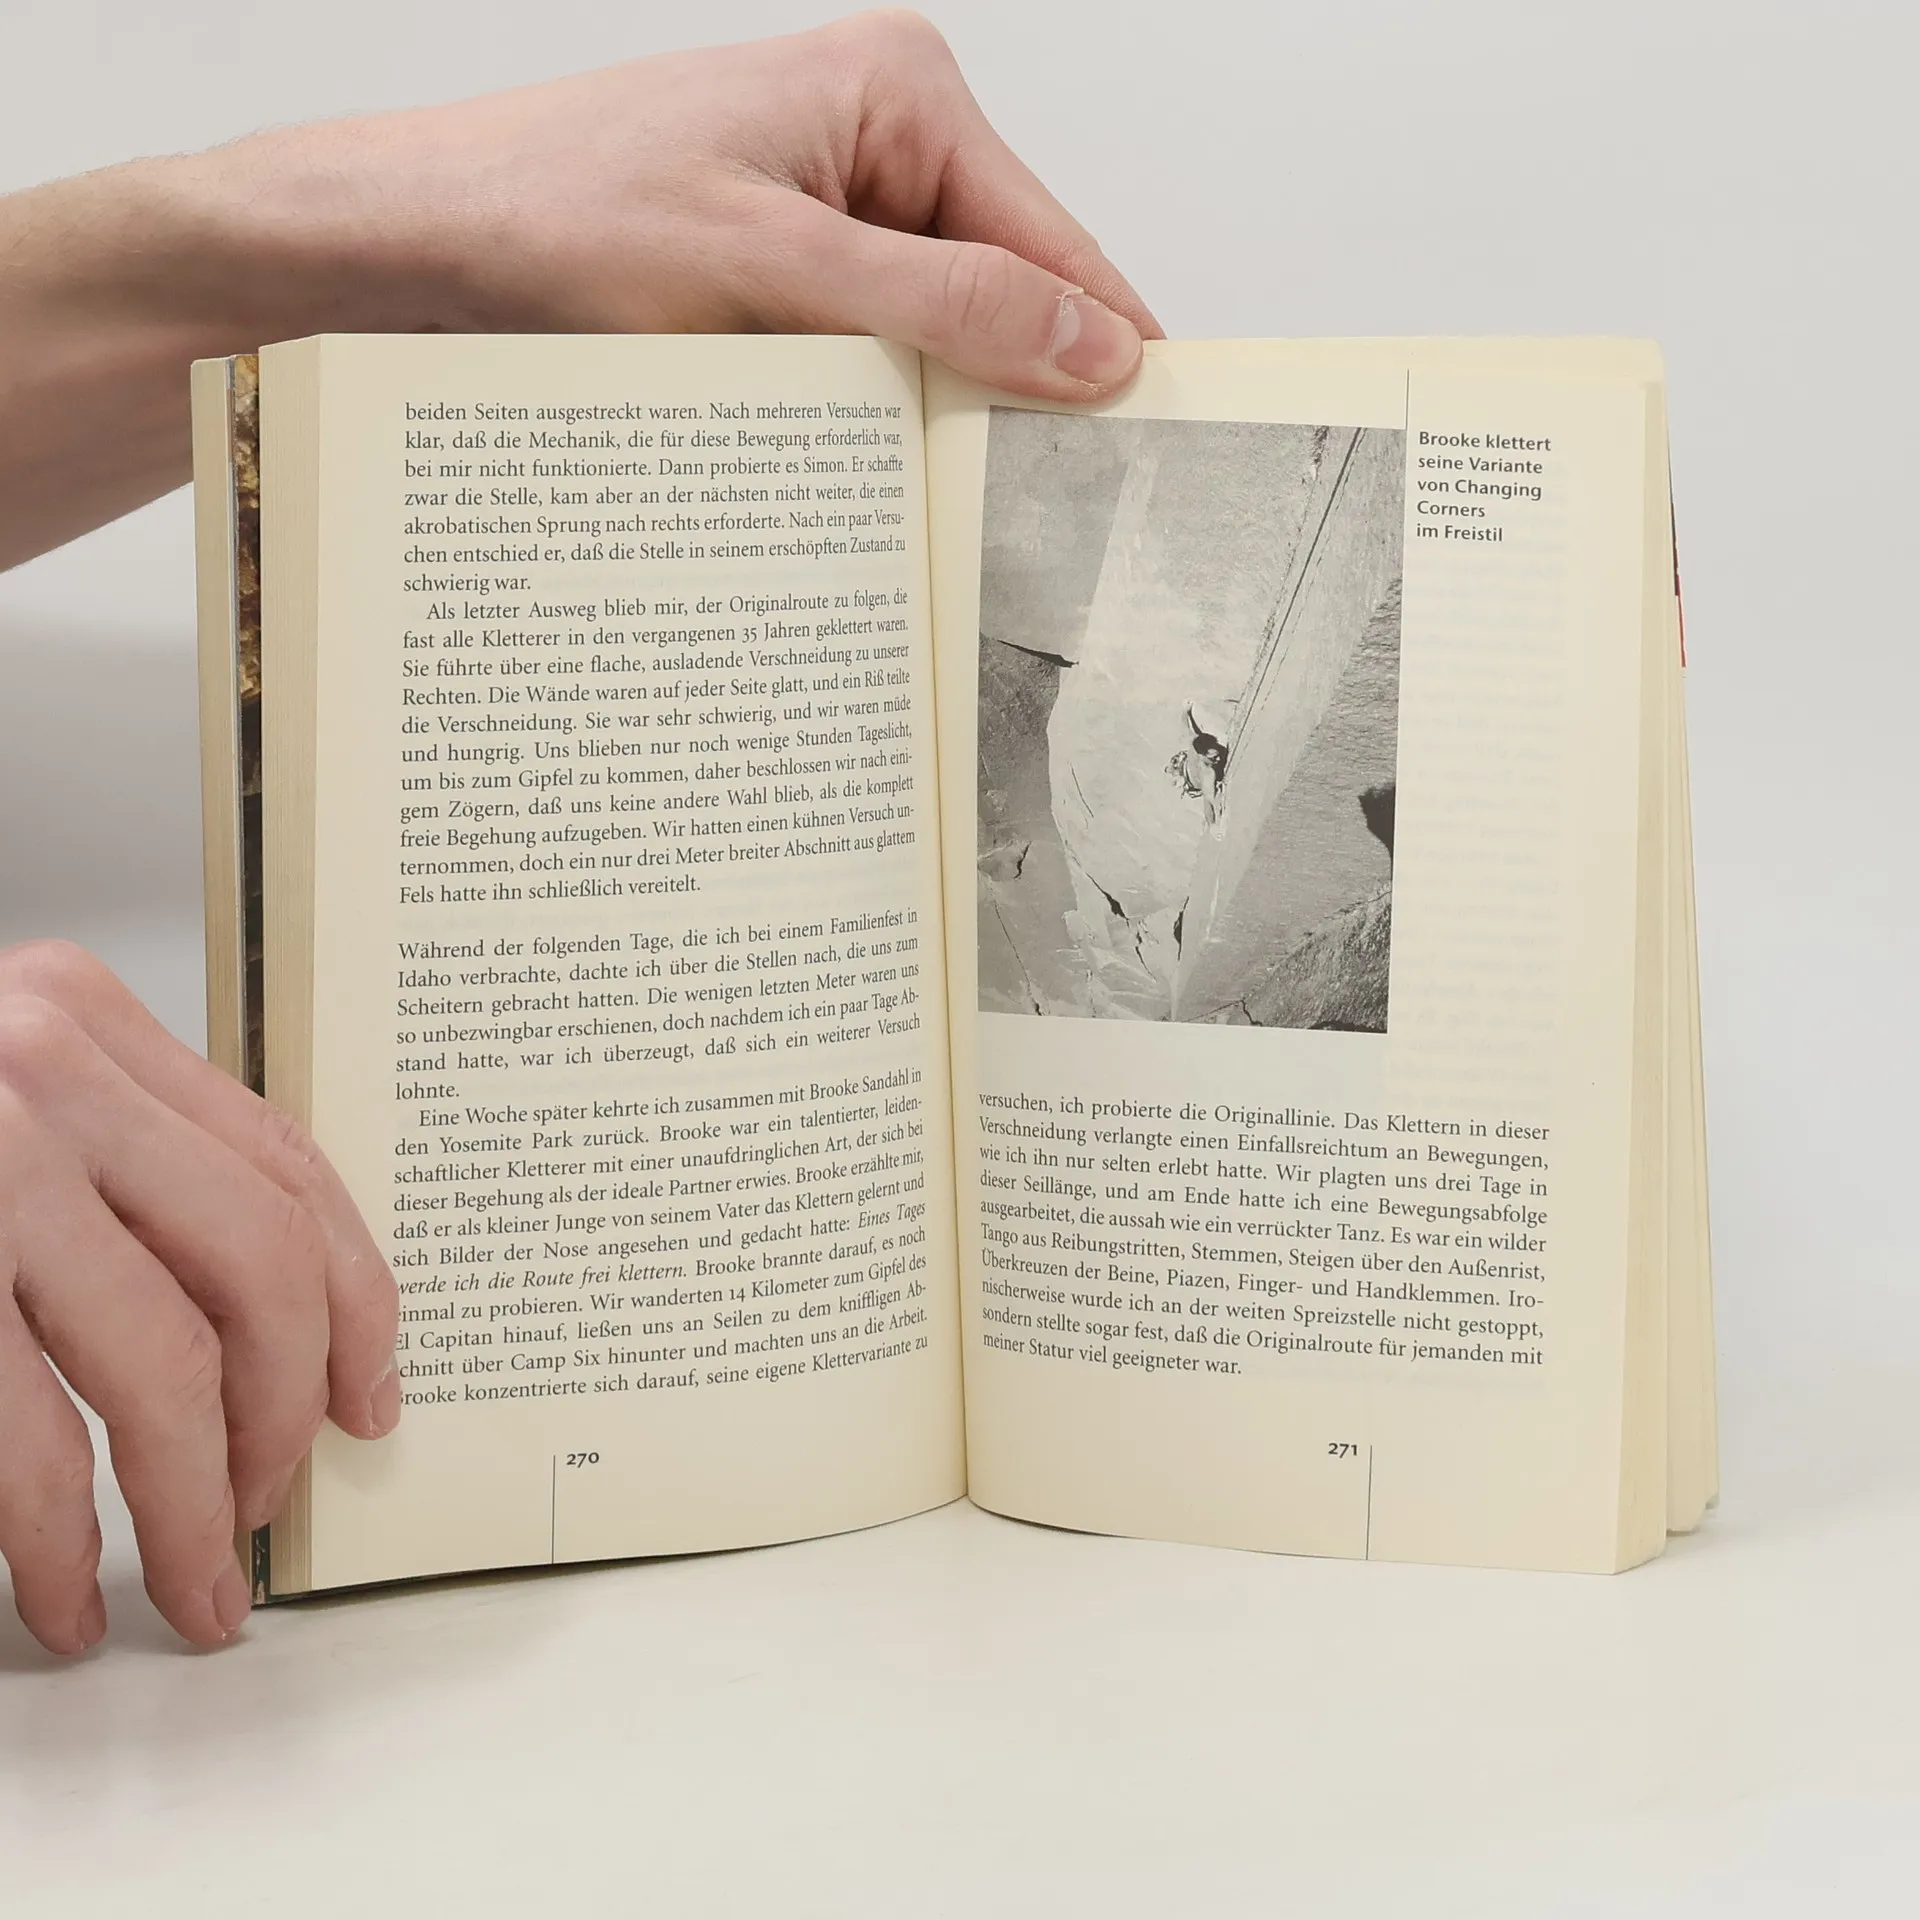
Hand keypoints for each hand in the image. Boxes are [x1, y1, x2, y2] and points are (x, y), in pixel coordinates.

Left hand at [0, 10, 1159, 565]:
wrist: (403, 254)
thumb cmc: (551, 214)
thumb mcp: (771, 266)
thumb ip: (945, 302)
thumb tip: (1097, 348)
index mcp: (899, 95)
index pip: (1055, 244)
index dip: (1105, 356)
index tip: (1148, 466)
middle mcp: (875, 144)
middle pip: (1005, 299)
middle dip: (1016, 402)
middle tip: (1040, 526)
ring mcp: (825, 215)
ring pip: (936, 345)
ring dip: (935, 426)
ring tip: (944, 516)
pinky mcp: (778, 282)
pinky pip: (868, 363)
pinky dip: (872, 426)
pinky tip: (867, 486)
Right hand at [0, 942, 397, 1653]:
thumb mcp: (4, 1088)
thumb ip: (121, 1161)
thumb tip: (279, 1321)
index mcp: (83, 1021)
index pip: (288, 1169)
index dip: (356, 1299)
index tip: (371, 1394)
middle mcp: (37, 1076)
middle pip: (255, 1271)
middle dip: (285, 1414)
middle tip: (273, 1501)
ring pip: (160, 1369)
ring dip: (191, 1507)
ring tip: (195, 1585)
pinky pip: (24, 1443)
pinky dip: (57, 1544)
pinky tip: (63, 1596)